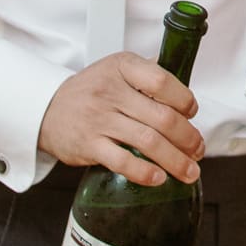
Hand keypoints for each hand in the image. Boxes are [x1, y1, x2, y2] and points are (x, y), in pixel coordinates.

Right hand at [38, 53, 204, 188]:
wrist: (47, 109)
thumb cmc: (89, 90)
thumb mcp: (115, 69)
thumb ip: (147, 71)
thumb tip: (182, 74)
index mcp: (122, 68)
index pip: (161, 81)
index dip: (184, 99)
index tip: (192, 112)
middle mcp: (111, 92)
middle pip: (161, 117)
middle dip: (187, 137)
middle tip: (198, 149)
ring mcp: (99, 119)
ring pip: (148, 141)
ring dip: (175, 160)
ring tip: (189, 170)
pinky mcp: (89, 145)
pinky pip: (123, 162)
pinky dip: (145, 172)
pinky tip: (159, 178)